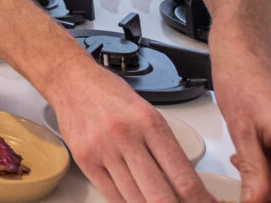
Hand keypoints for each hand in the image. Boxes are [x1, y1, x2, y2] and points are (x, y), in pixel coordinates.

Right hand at [47, 63, 212, 202]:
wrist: (72, 81)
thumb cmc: (111, 95)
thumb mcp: (147, 114)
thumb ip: (165, 148)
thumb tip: (185, 183)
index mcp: (150, 123)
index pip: (182, 176)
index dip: (199, 200)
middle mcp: (126, 137)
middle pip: (161, 195)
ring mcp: (103, 150)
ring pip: (136, 200)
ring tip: (160, 202)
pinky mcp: (85, 160)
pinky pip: (112, 197)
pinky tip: (137, 202)